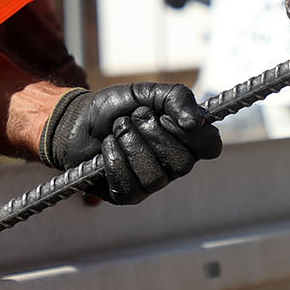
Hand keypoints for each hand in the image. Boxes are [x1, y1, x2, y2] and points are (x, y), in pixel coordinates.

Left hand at [36, 83, 220, 204]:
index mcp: (185, 141)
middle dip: (151, 132)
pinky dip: (114, 158)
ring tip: (117, 131)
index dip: (191, 131)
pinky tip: (107, 147)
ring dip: (130, 144)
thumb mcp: (146, 93)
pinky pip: (129, 185)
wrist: (78, 119)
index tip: (166, 116)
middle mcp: (173, 166)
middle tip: (133, 119)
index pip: (210, 146)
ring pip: (155, 176)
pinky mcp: (127, 195)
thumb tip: (197, 121)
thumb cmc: (116, 108)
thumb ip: (176, 97)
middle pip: (182, 162)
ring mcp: (151, 184)